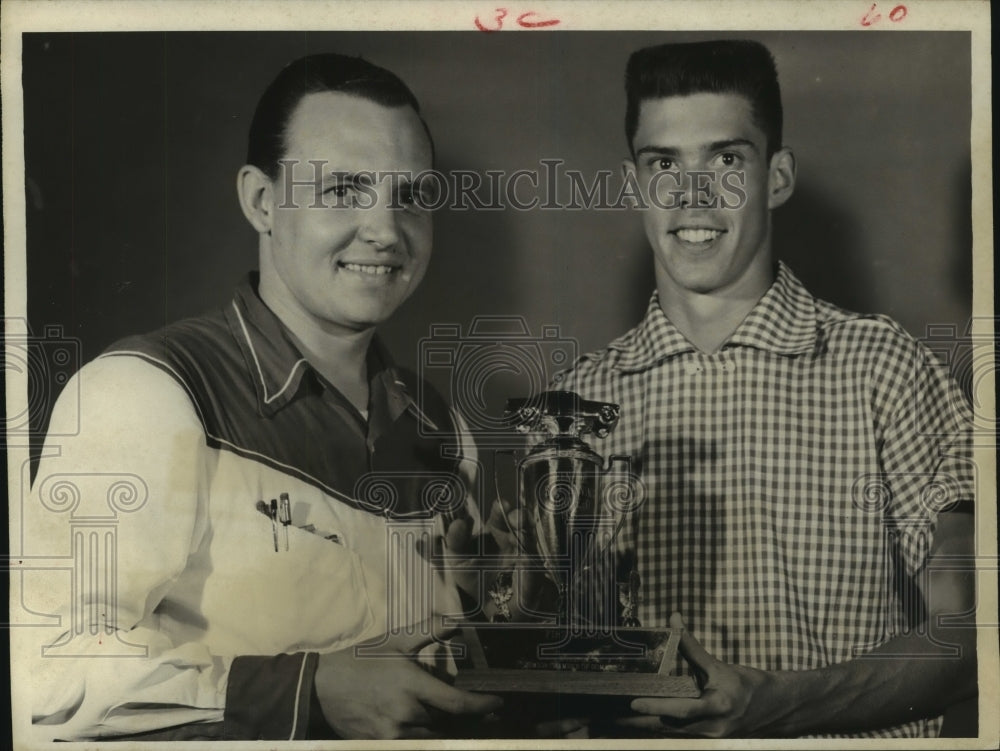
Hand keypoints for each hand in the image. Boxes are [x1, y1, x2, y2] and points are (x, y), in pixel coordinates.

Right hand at [314, 618, 501, 738]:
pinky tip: (421, 725)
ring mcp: (392, 733)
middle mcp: (406, 713)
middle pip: (447, 723)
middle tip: (477, 711)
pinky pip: (410, 743)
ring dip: (441, 727)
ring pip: (430, 736)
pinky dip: (420, 735)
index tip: (499, 704)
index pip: (458, 704)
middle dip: (462, 718)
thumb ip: (429, 631)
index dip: (483, 706)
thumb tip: (458, 621)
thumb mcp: (395, 641)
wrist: (319, 684)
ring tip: (445, 716)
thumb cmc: (360, 659)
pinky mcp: (379, 744)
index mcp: (413, 686)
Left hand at [616, 613, 778, 737]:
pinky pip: (678, 737)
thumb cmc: (748, 685)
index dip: (657, 707)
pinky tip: (642, 723)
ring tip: (620, 720)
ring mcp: (710, 739)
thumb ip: (692, 647)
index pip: (681, 710)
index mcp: (718, 707)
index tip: (634, 703)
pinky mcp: (708, 741)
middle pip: (669, 728)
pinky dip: (660, 729)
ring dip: (647, 728)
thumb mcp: (719, 666)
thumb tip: (674, 620)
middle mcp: (713, 728)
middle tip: (614, 716)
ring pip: (672, 735)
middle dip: (641, 723)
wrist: (775, 708)